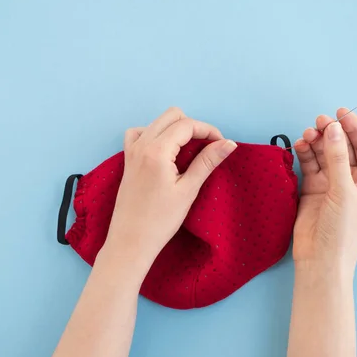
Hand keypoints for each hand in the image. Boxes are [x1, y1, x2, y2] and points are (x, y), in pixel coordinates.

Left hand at [100, 107, 236, 277]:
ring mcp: (131, 151)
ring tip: (188, 151)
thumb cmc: (160, 220)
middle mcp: (141, 145)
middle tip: (207, 146)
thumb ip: (207, 161)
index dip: (208, 130)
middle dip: (193, 126)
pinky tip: (164, 151)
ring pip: (157, 122)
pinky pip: (139, 134)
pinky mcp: (128, 160)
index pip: (187, 125)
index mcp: (157, 151)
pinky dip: (154, 135)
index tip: (221, 144)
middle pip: (172, 116)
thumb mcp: (188, 190)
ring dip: (175, 129)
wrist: (130, 241)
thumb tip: (229, 143)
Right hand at [293, 108, 356, 277]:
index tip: (340, 112)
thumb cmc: (342, 229)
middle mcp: (353, 179)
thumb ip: (337, 158)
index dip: (353, 127)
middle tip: (318, 122)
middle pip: (343, 147)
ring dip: (317, 142)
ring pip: (324, 154)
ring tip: (307, 134)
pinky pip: (310, 165)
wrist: (320, 259)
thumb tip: (332, 128)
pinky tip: (300, 145)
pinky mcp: (313, 188)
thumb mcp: (343, 191)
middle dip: (332, 133)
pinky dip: (305, 154)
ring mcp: (333, 183)